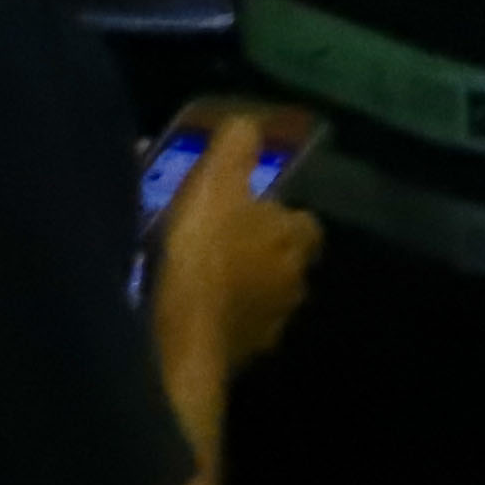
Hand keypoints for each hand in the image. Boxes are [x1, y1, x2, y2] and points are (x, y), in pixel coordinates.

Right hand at [145, 108, 323, 379]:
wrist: (178, 341)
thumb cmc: (203, 254)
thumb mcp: (216, 182)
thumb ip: (236, 146)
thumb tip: (248, 123)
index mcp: (296, 240)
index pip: (306, 223)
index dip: (281, 214)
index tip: (251, 209)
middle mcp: (293, 286)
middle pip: (282, 264)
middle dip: (256, 255)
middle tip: (215, 243)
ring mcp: (268, 328)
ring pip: (256, 301)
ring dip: (234, 291)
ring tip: (191, 280)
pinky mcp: (238, 361)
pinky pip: (229, 335)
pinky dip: (212, 323)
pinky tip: (180, 315)